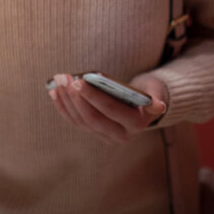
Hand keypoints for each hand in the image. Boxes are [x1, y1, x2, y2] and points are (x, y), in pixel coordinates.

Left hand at [47, 72, 167, 143]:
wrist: (144, 106)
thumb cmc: (148, 92)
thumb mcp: (155, 91)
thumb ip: (155, 98)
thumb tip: (158, 105)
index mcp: (136, 124)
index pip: (110, 110)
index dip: (93, 96)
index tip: (78, 81)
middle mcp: (121, 135)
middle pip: (92, 118)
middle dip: (75, 97)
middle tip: (64, 78)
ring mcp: (106, 136)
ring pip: (81, 121)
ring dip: (66, 100)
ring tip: (58, 80)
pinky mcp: (95, 133)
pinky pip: (75, 122)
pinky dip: (63, 107)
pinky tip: (55, 92)